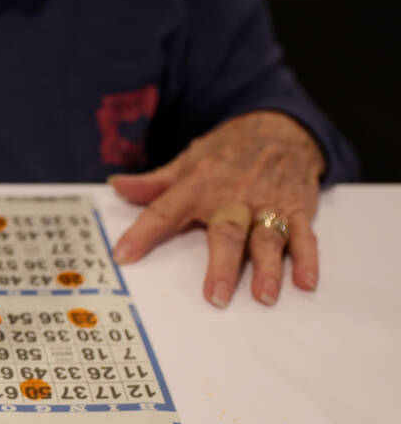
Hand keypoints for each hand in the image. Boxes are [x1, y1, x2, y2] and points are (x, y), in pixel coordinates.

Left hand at [109, 111, 325, 306]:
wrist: (280, 126)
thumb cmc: (228, 151)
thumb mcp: (188, 159)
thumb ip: (153, 182)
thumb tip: (117, 187)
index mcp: (199, 185)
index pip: (165, 210)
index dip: (142, 232)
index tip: (124, 256)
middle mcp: (234, 197)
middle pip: (227, 232)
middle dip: (222, 264)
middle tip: (215, 296)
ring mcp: (268, 205)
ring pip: (267, 238)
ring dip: (267, 268)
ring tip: (264, 296)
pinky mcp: (296, 210)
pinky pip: (304, 236)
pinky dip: (307, 259)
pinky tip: (305, 282)